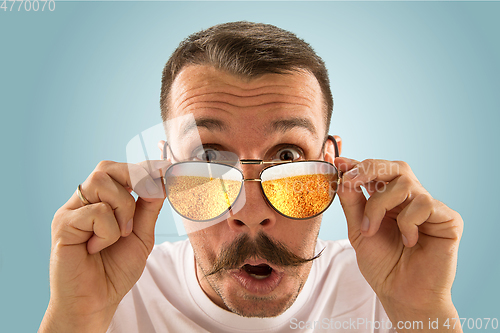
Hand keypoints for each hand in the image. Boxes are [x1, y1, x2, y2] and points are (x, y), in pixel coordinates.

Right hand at [39, 160, 168, 332]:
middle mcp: (83, 202)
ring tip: (121, 233)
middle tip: (148, 198)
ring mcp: (70, 211)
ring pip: (101, 182)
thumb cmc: (116, 270)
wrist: (96, 301)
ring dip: (122, 207)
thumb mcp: (142, 234)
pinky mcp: (62, 225)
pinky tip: (98, 247)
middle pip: (106, 167)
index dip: (143, 167)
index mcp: (101, 201)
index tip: (165, 167)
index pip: (119, 171)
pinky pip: (95, 211)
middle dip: (134, 178)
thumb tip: (161, 178)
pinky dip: (108, 230)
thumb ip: (149, 207)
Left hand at [335, 157, 462, 331]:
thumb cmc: (382, 265)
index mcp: (390, 200)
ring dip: (380, 204)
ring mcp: (430, 207)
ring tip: (372, 230)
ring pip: (405, 183)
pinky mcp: (448, 218)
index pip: (377, 173)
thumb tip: (343, 175)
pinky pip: (424, 204)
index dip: (358, 165)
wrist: (401, 294)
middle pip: (396, 167)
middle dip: (369, 169)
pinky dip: (408, 221)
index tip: (338, 162)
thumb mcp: (358, 230)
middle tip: (350, 181)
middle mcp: (411, 199)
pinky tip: (408, 241)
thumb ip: (352, 203)